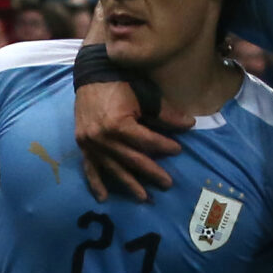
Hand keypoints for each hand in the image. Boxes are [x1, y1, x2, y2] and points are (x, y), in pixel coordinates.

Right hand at [73, 78, 183, 200]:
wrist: (91, 74)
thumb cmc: (120, 83)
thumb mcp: (144, 95)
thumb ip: (165, 113)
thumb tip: (189, 125)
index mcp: (118, 125)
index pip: (147, 142)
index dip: (164, 146)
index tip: (178, 150)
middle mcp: (102, 138)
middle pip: (132, 160)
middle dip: (151, 173)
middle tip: (167, 184)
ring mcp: (90, 144)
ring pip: (113, 169)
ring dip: (129, 184)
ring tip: (143, 198)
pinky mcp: (82, 145)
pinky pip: (89, 168)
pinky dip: (96, 183)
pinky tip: (104, 198)